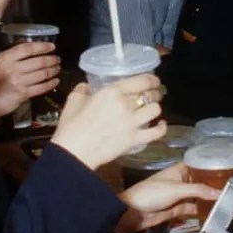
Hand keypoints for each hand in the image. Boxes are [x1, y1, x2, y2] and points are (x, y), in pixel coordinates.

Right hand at [0, 41, 61, 126]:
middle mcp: (13, 68)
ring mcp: (19, 82)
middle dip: (52, 60)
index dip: (42, 46)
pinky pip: (42, 87)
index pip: (28, 48)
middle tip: (58, 59)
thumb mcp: (0, 64)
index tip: (52, 46)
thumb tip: (35, 47)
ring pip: (43, 74)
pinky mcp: (23, 94)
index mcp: (6, 58)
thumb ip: (15, 56)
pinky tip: (55, 81)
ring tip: (57, 68)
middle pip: (39, 61)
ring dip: (53, 71)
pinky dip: (51, 83)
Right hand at [50, 74, 164, 170]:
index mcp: (112, 92)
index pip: (141, 81)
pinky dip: (161, 128)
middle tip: (153, 94)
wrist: (73, 152)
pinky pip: (156, 132)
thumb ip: (82, 90)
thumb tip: (87, 87)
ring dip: (156, 108)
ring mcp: (132, 123)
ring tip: (153, 108)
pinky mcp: (134, 140)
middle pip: (150, 95)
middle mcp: (126, 105)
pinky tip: (161, 124)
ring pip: (155, 110)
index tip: (153, 80)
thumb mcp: (73, 100)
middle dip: (154, 93)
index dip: (152, 79)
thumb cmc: (71, 126)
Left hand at [114, 163, 218, 232]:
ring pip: (197, 196)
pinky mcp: (177, 209)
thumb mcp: (177, 189)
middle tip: (229, 186)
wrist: (133, 213)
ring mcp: (178, 196)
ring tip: (225, 199)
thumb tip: (218, 193)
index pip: (197, 165)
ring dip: (207, 198)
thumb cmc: (151, 193)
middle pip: (199, 181)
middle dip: (211, 184)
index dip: (209, 166)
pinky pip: (192, 208)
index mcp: (178, 170)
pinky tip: (211, 210)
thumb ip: (198, 191)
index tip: (225, 168)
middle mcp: (180, 181)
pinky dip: (200, 210)